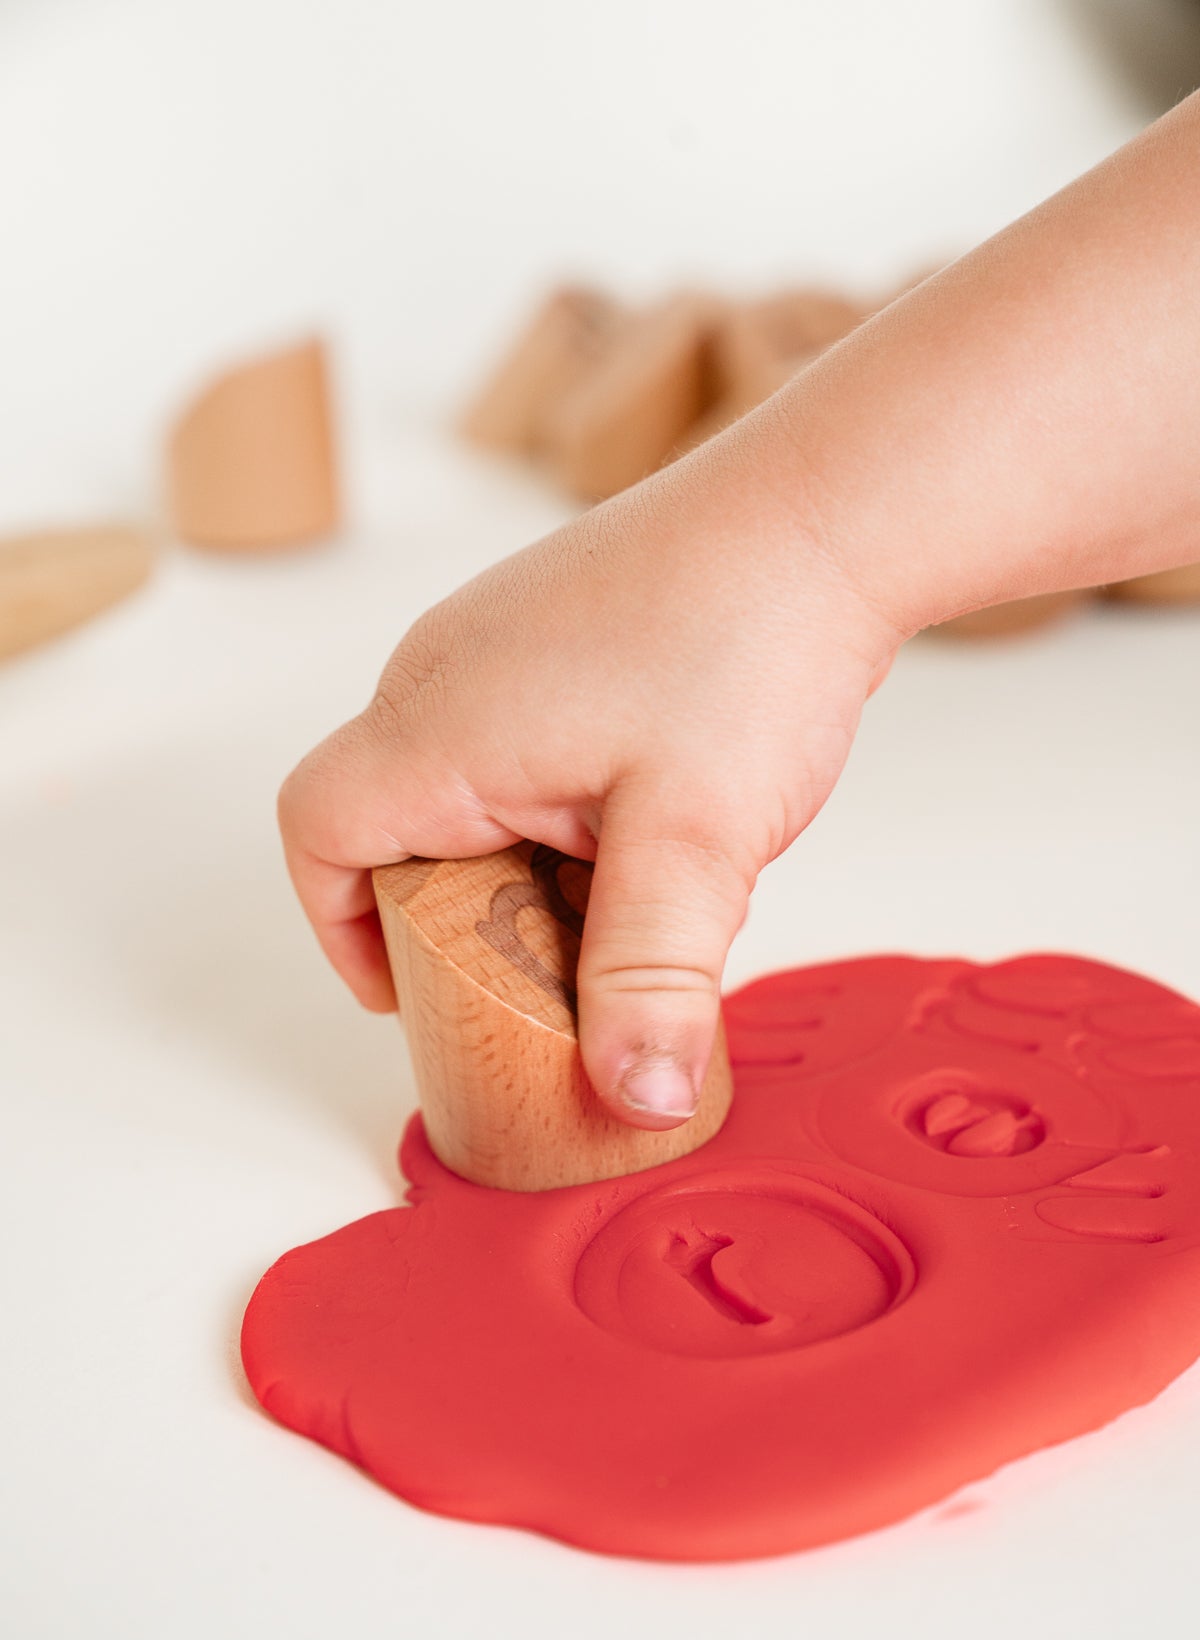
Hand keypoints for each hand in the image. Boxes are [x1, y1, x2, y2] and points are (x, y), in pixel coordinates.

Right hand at [279, 419, 900, 1129]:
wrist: (830, 513)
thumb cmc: (749, 642)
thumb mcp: (696, 841)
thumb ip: (654, 979)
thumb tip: (634, 1098)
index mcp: (437, 722)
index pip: (317, 832)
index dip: (340, 929)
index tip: (410, 995)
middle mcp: (444, 671)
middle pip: (389, 823)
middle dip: (456, 916)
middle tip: (545, 967)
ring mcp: (499, 642)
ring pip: (462, 787)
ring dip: (518, 863)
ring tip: (617, 896)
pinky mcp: (556, 632)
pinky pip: (515, 743)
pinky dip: (556, 808)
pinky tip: (646, 826)